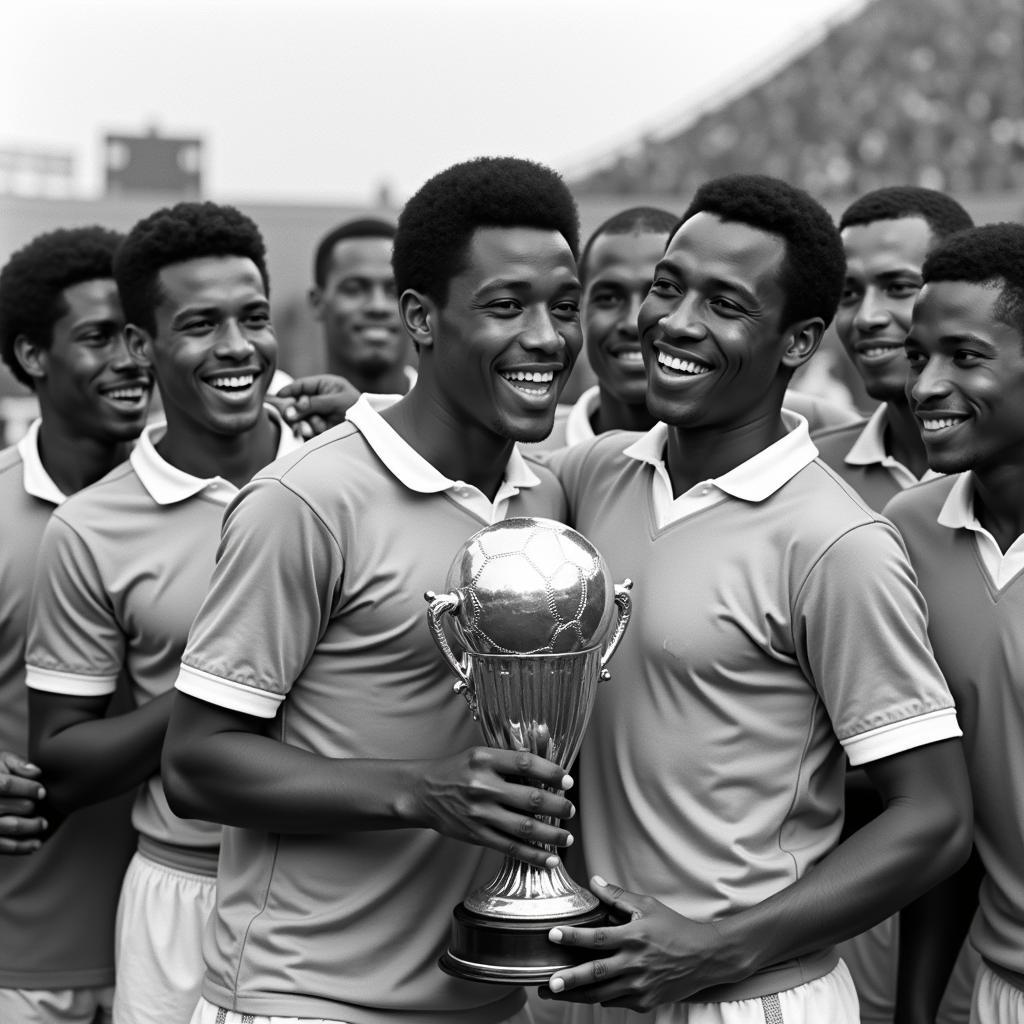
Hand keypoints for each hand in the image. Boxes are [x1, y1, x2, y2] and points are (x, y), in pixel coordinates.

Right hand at [0, 751, 47, 853]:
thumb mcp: (2, 761)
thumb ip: (17, 764)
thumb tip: (36, 772)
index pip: (5, 785)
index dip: (26, 788)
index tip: (42, 792)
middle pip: (4, 808)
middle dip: (27, 808)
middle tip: (41, 808)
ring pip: (6, 827)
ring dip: (28, 827)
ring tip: (43, 824)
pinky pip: (2, 846)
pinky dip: (20, 847)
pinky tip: (35, 844)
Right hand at [268, 374, 360, 438]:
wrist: (369, 430)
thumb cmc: (357, 409)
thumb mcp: (336, 402)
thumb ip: (314, 404)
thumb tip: (290, 409)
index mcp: (324, 385)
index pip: (301, 385)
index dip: (289, 390)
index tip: (278, 396)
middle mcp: (318, 399)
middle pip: (295, 403)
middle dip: (295, 411)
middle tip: (292, 418)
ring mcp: (316, 414)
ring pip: (298, 418)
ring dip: (304, 423)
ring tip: (314, 428)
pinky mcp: (316, 429)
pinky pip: (303, 430)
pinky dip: (307, 432)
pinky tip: (314, 433)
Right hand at [406, 747, 575, 869]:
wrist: (422, 792)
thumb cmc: (457, 770)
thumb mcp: (481, 753)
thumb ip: (511, 755)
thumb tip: (546, 743)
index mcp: (485, 759)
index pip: (526, 764)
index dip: (551, 773)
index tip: (568, 781)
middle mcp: (482, 785)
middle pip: (530, 798)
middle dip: (557, 807)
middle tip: (570, 810)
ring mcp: (479, 812)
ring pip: (524, 827)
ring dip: (552, 835)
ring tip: (567, 838)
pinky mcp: (476, 834)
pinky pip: (510, 847)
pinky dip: (533, 855)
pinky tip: (550, 858)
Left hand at [541, 876, 736, 1008]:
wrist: (706, 958)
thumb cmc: (676, 928)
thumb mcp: (648, 906)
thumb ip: (618, 896)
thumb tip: (594, 882)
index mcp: (634, 937)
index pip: (597, 938)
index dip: (573, 937)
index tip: (553, 935)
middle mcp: (635, 964)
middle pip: (595, 974)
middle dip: (569, 980)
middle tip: (548, 982)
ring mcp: (640, 987)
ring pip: (601, 995)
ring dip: (577, 995)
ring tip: (555, 992)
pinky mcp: (645, 1002)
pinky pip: (616, 1002)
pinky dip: (601, 998)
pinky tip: (589, 993)